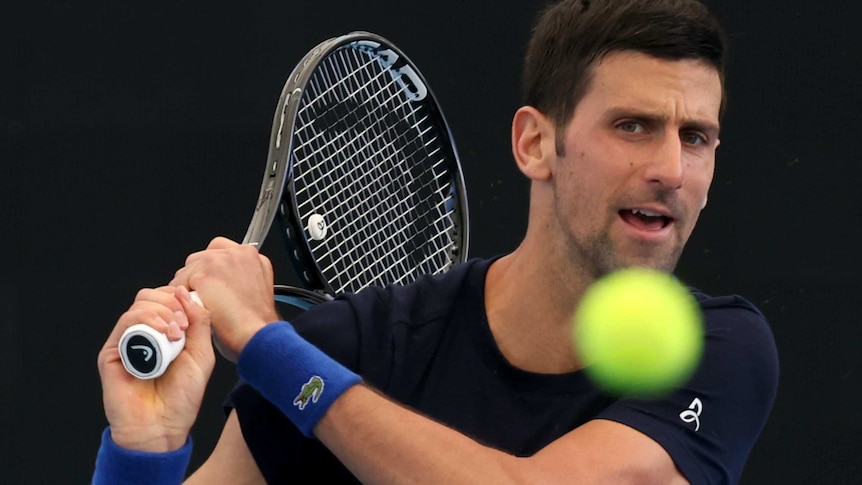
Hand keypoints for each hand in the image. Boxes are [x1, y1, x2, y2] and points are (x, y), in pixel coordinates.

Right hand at [97, 285, 214, 451]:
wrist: (162, 426)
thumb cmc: (182, 396)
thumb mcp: (202, 354)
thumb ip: (199, 322)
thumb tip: (186, 293)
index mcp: (164, 331)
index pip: (166, 298)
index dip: (179, 297)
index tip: (192, 313)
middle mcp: (144, 333)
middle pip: (150, 296)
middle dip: (171, 303)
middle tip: (184, 325)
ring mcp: (127, 341)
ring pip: (139, 305)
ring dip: (162, 312)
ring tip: (176, 333)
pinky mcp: (112, 351)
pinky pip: (126, 322)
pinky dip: (146, 320)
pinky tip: (163, 335)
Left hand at [170, 237, 279, 361]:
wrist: (256, 336)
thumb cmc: (256, 325)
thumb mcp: (256, 292)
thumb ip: (242, 278)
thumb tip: (225, 281)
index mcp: (252, 256)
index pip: (220, 251)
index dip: (213, 270)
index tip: (212, 285)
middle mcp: (237, 253)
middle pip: (202, 257)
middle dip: (199, 276)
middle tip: (203, 297)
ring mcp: (220, 261)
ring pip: (189, 268)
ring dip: (189, 285)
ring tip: (198, 305)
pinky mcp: (204, 274)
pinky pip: (179, 283)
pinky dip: (181, 298)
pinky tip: (191, 310)